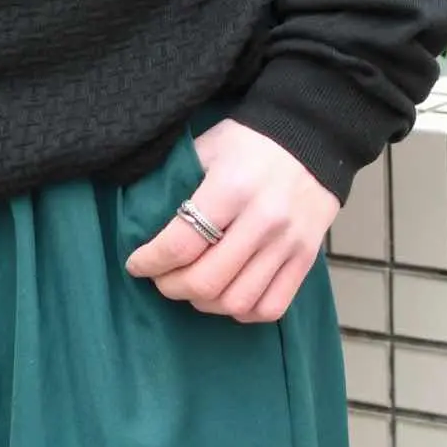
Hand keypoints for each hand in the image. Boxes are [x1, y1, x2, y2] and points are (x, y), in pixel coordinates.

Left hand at [124, 119, 338, 322]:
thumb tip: (142, 218)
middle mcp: (262, 220)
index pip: (182, 243)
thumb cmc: (249, 140)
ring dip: (204, 303)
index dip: (151, 261)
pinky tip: (226, 296)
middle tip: (160, 278)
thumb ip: (177, 182)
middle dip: (171, 287)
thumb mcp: (207, 147)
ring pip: (237, 301)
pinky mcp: (306, 258)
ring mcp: (288, 243)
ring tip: (191, 288)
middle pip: (207, 280)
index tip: (136, 264)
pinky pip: (272, 307)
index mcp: (231, 188)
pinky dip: (242, 312)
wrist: (311, 134)